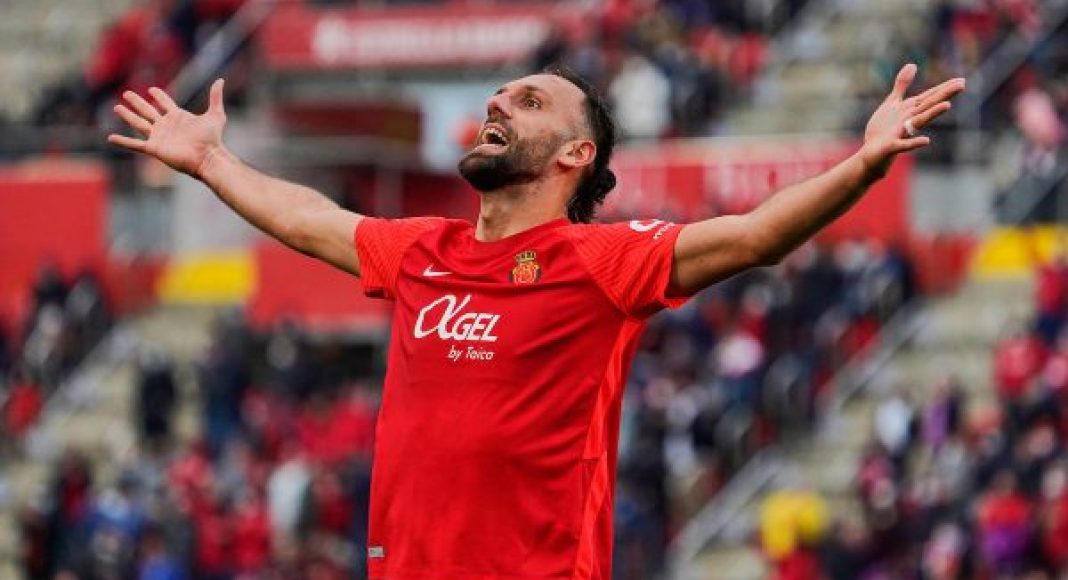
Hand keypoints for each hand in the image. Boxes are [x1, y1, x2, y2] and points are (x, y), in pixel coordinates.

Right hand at [107, 79, 227, 178]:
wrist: (207, 156)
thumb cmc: (213, 139)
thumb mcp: (216, 115)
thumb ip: (215, 97)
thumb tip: (221, 80)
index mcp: (178, 117)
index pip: (165, 103)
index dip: (159, 96)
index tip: (152, 89)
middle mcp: (166, 126)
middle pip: (147, 111)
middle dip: (137, 102)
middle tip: (126, 93)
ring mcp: (159, 137)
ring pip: (139, 124)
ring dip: (127, 116)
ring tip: (116, 107)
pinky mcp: (154, 148)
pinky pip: (134, 144)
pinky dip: (122, 141)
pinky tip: (110, 138)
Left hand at [859, 64, 965, 177]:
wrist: (871, 154)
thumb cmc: (883, 130)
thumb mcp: (892, 103)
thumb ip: (902, 85)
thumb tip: (912, 65)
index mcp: (910, 110)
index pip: (930, 96)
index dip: (944, 88)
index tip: (962, 80)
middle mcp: (910, 120)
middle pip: (928, 105)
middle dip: (944, 95)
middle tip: (962, 85)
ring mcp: (902, 134)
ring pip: (919, 122)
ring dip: (932, 114)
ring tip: (948, 106)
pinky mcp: (892, 146)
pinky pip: (903, 145)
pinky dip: (914, 143)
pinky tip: (926, 141)